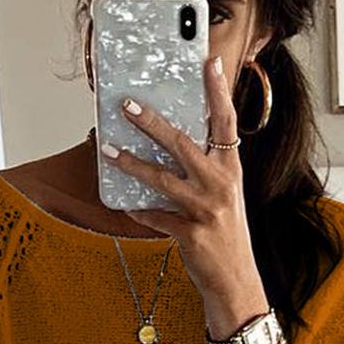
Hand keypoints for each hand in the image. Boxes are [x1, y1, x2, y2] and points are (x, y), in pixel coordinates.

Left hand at [103, 55, 268, 336]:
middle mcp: (221, 184)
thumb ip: (204, 166)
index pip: (225, 121)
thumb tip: (170, 138)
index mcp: (231, 168)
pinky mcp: (190, 234)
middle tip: (127, 105)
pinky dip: (138, 209)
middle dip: (152, 123)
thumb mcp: (223, 194)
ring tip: (108, 151)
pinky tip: (123, 202)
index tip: (208, 61)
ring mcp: (206, 209)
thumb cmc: (225, 233)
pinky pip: (155, 216)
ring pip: (162, 179)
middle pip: (183, 144)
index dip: (217, 90)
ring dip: (131, 164)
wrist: (235, 281)